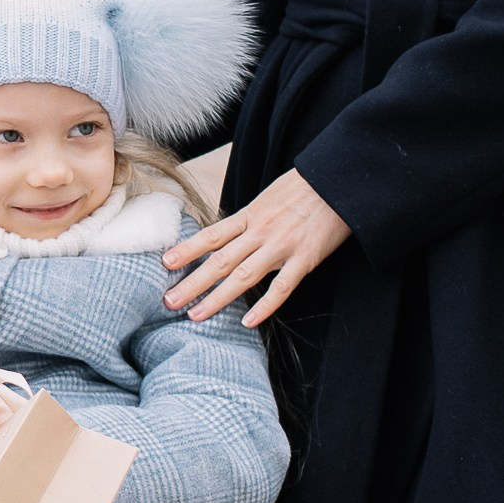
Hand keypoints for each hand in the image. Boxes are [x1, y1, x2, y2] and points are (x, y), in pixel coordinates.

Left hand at [164, 170, 349, 325]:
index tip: (164, 263)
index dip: (186, 249)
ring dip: (217, 298)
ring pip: (243, 277)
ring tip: (195, 315)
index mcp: (250, 215)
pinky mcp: (305, 258)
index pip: (211, 235)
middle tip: (168, 301)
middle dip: (191, 283)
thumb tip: (228, 235)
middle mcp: (260, 231)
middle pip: (219, 261)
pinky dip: (264, 306)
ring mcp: (282, 246)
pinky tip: (248, 322)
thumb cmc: (305, 188)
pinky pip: (281, 288)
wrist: (340, 180)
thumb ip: (250, 219)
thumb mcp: (269, 197)